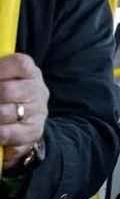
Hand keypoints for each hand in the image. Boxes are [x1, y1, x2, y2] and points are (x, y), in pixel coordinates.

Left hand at [0, 53, 48, 168]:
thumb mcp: (3, 77)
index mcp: (30, 72)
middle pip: (7, 91)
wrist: (25, 118)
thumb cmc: (6, 92)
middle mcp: (37, 91)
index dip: (0, 69)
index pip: (19, 64)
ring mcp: (37, 112)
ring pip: (5, 114)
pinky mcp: (33, 132)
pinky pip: (9, 134)